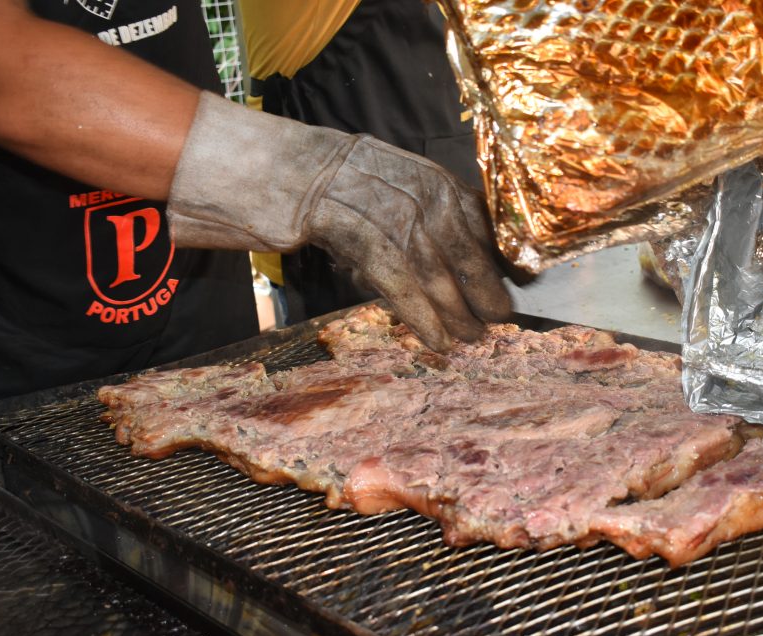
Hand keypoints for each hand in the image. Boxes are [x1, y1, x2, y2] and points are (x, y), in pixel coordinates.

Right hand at [167, 92, 510, 350]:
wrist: (252, 168)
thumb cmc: (310, 190)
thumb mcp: (372, 191)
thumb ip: (412, 216)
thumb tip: (454, 264)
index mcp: (413, 169)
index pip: (470, 212)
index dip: (492, 253)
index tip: (510, 284)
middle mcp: (400, 177)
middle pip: (458, 238)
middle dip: (482, 284)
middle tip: (499, 320)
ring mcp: (370, 198)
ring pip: (430, 262)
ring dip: (456, 307)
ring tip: (471, 338)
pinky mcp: (340, 224)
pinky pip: (394, 277)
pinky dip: (419, 312)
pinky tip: (436, 339)